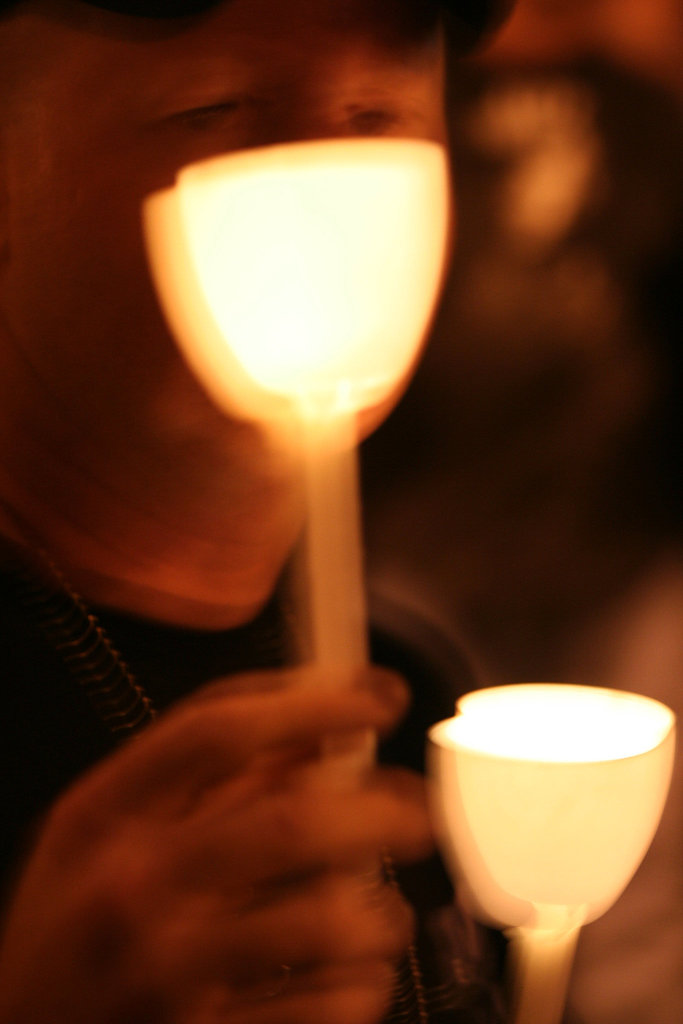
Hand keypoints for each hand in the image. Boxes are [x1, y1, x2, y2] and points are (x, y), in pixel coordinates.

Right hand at [0, 666, 432, 1023]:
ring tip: (385, 908)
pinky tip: (351, 970)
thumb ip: (201, 774)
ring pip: (323, 921)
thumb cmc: (70, 930)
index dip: (315, 701)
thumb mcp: (103, 832)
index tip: (377, 695)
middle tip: (416, 810)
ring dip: (380, 910)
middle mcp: (134, 888)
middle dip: (381, 808)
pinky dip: (362, 982)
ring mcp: (168, 974)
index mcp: (104, 817)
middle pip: (290, 821)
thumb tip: (312, 730)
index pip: (220, 730)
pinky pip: (324, 1006)